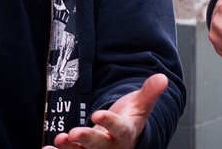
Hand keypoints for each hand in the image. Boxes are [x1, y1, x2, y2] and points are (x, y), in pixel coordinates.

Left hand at [50, 73, 167, 147]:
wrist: (123, 137)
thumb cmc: (131, 119)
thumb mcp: (141, 105)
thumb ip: (149, 92)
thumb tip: (162, 78)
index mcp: (126, 133)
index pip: (119, 129)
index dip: (109, 122)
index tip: (98, 114)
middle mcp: (111, 146)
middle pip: (99, 145)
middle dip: (87, 139)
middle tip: (75, 133)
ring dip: (70, 148)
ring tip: (59, 140)